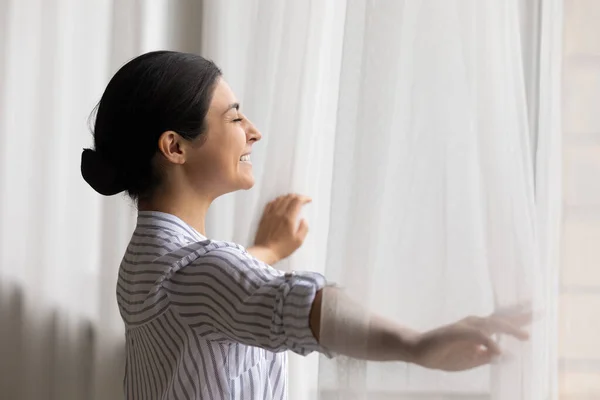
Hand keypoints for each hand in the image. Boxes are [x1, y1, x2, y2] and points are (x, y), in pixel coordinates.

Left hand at [250, 194, 311, 263]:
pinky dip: (277, 200)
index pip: (297, 201)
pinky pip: (270, 204)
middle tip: (302, 200)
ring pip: (280, 199)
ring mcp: (270, 214)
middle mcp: (279, 213)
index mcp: (289, 218)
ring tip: (292, 200)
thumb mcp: (298, 241)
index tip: (308, 200)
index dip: (304, 198)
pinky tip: (279, 202)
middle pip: (289, 197)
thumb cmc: (282, 248)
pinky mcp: (264, 217)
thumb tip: (304, 220)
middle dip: (297, 196)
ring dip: (288, 197)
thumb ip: (304, 228)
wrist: (265, 251)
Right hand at [413, 305, 531, 370]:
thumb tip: (505, 355)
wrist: (419, 351)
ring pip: (491, 325)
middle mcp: (474, 324)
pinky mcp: (456, 332)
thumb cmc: (444, 355)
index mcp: (478, 330)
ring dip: (508, 328)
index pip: (502, 322)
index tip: (535, 312)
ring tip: (525, 335)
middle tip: (539, 311)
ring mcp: (465, 327)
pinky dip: (488, 342)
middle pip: (500, 318)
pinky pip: (476, 336)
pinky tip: (497, 350)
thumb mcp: (470, 360)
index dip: (519, 319)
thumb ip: (486, 357)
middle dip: (520, 316)